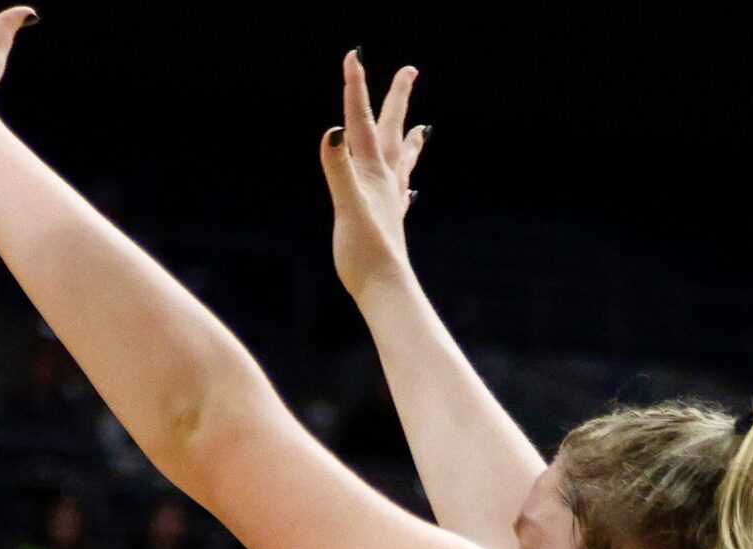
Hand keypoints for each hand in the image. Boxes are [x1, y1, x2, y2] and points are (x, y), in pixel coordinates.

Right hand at [320, 50, 428, 303]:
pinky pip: (401, 194)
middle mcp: (385, 181)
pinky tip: (409, 189)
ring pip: (402, 161)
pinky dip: (404, 183)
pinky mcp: (390, 222)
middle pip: (391, 130)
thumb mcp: (346, 207)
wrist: (385, 288)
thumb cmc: (364, 253)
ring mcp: (390, 201)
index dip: (355, 88)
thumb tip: (331, 133)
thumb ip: (338, 169)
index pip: (359, 122)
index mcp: (372, 172)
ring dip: (409, 140)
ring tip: (422, 128)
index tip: (353, 56)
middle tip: (409, 71)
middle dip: (396, 99)